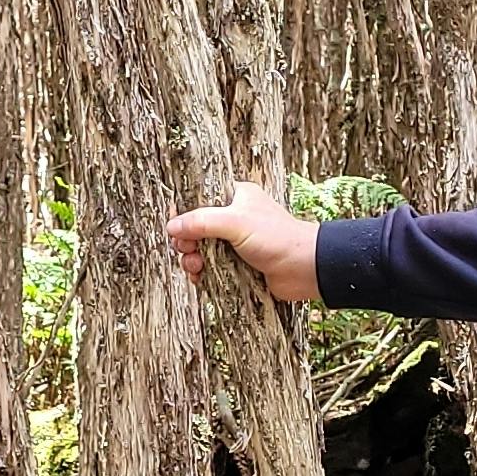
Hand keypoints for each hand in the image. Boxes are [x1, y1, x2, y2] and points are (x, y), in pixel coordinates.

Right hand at [165, 182, 323, 303]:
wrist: (305, 269)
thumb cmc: (276, 238)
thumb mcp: (235, 222)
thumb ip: (201, 222)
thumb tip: (171, 227)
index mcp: (235, 197)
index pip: (199, 199)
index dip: (184, 213)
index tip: (177, 228)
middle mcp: (234, 218)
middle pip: (196, 227)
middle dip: (186, 241)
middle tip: (186, 250)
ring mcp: (235, 243)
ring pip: (201, 249)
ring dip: (192, 258)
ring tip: (195, 267)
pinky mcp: (237, 264)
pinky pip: (211, 267)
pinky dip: (202, 273)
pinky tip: (200, 278)